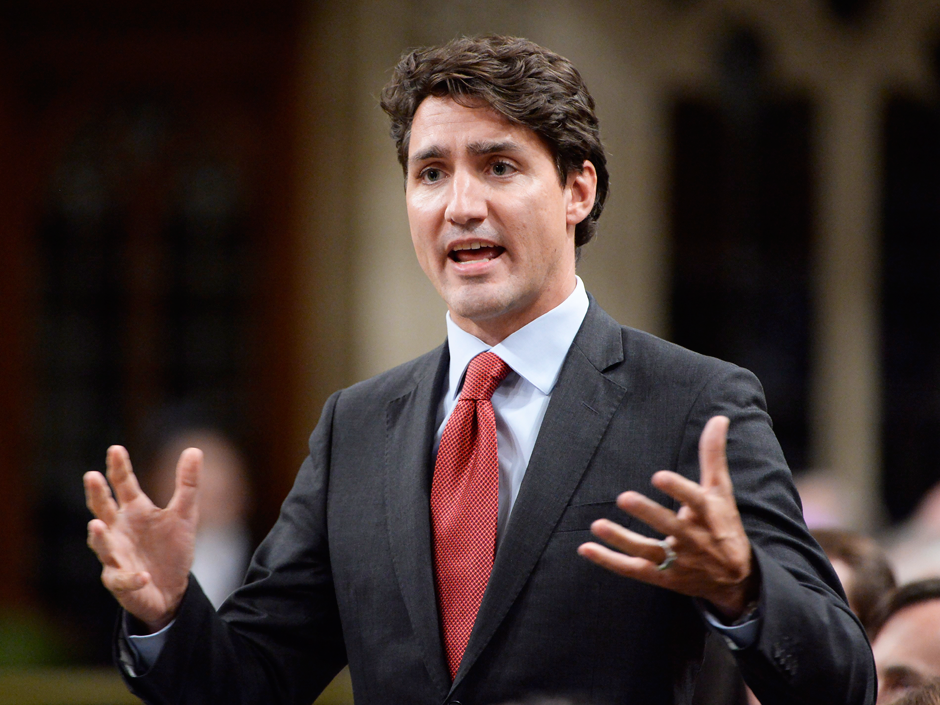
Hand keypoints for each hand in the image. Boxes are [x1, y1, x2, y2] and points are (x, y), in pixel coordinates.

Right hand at [84, 445, 200, 631]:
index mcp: (134, 511)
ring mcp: (115, 556)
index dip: (119, 468)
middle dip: (97, 494)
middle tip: (92, 476)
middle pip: (103, 509)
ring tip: (95, 525)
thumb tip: (194, 449)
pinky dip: (133, 578)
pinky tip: (144, 576)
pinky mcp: (121, 583)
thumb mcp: (185, 514)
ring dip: (99, 536)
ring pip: (102, 545)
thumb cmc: (171, 548)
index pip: (123, 485)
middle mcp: (119, 530)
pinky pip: (125, 580)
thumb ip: (188, 484)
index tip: (116, 449)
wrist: (172, 589)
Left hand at [577, 415, 757, 618]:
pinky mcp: (662, 576)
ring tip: (597, 525)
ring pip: (647, 550)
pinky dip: (609, 560)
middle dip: (648, 514)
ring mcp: (676, 561)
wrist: (736, 579)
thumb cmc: (723, 524)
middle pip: (669, 527)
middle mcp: (693, 539)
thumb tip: (719, 418)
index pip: (695, 502)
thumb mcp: (721, 491)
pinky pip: (632, 569)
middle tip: (624, 497)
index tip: (659, 476)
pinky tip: (586, 548)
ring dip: (621, 539)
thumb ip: (713, 455)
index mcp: (708, 514)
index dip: (678, 490)